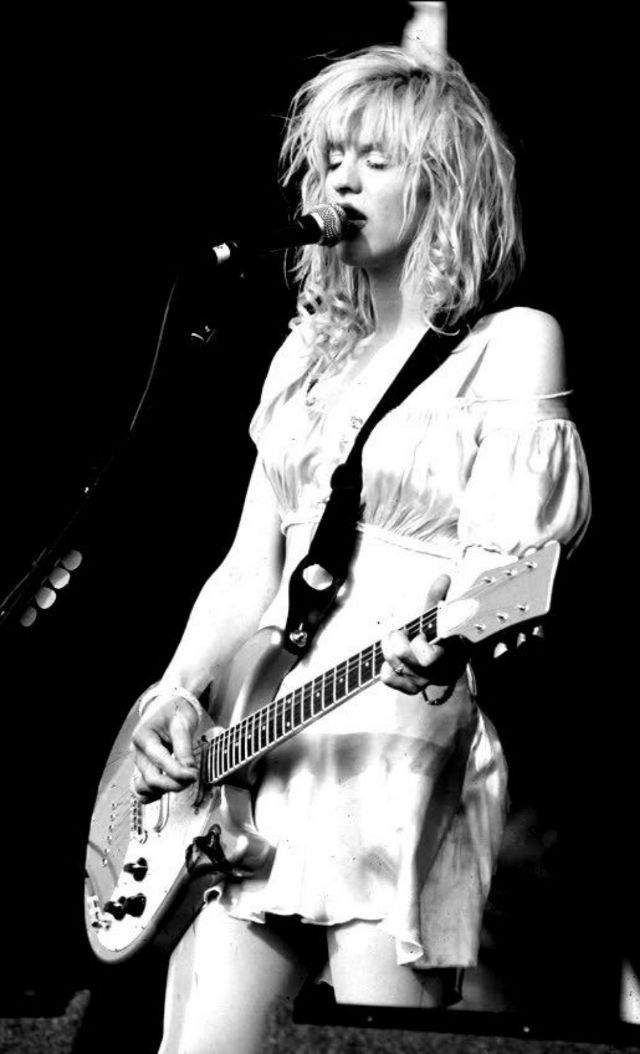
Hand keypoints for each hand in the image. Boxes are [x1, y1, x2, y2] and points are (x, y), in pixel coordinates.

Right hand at [130, 694, 200, 801]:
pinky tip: (167, 790)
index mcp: (144, 736)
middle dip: (173, 784)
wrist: (168, 706)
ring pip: (143, 787)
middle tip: (191, 779)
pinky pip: (140, 790)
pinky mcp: (143, 768)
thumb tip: (189, 769)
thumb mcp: (182, 722)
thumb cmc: (174, 710)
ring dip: (163, 791)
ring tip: (180, 783)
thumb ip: (184, 747)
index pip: (160, 760)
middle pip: (151, 778)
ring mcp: (139, 762)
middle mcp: (138, 751)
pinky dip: (152, 795)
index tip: (194, 775)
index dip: (178, 771)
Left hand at [380, 574, 468, 696]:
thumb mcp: (439, 617)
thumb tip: (444, 577)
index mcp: (444, 653)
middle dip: (397, 637)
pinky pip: (387, 678)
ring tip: (396, 639)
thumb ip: (438, 598)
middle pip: (402, 654)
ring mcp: (421, 680)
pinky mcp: (409, 688)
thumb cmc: (439, 636)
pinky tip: (392, 660)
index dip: (417, 642)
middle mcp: (433, 670)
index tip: (419, 632)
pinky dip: (385, 666)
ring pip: (392, 663)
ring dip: (388, 647)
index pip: (427, 656)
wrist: (447, 666)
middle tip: (402, 631)